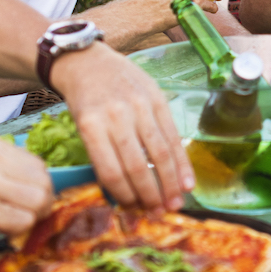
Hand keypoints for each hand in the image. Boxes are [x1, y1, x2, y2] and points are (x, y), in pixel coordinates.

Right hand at [0, 129, 54, 236]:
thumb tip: (21, 191)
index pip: (37, 165)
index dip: (37, 188)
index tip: (26, 203)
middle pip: (44, 183)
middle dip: (40, 204)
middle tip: (23, 218)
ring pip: (38, 202)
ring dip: (30, 220)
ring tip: (9, 226)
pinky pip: (19, 222)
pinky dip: (15, 232)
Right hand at [48, 43, 192, 208]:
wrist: (83, 64)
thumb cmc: (119, 82)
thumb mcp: (148, 93)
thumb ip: (160, 124)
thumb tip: (175, 167)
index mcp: (154, 100)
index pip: (172, 142)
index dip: (181, 171)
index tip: (187, 191)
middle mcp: (134, 109)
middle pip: (154, 158)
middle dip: (164, 189)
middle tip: (169, 207)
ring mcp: (109, 119)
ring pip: (131, 167)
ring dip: (143, 194)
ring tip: (149, 208)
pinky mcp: (87, 128)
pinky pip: (106, 167)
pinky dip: (119, 188)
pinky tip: (126, 198)